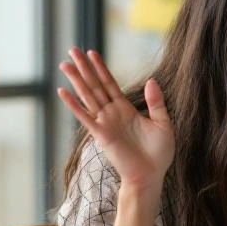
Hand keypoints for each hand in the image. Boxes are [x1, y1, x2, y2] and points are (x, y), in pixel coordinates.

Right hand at [59, 49, 174, 192]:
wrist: (151, 175)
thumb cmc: (159, 153)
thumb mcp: (163, 123)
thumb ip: (156, 102)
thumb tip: (152, 80)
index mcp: (126, 109)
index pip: (111, 84)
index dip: (101, 68)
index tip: (92, 53)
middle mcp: (112, 113)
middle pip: (95, 85)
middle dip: (84, 68)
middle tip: (72, 50)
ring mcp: (105, 123)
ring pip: (88, 96)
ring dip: (76, 80)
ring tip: (64, 64)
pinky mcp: (101, 134)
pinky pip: (85, 117)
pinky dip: (74, 105)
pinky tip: (63, 92)